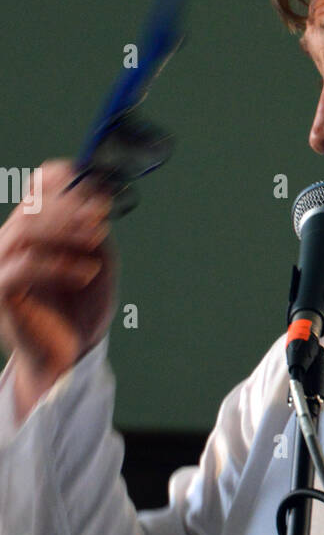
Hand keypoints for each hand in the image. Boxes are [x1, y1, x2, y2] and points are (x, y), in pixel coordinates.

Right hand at [0, 160, 115, 416]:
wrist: (70, 355)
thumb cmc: (81, 307)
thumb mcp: (96, 260)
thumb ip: (92, 229)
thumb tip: (95, 193)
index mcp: (33, 229)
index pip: (37, 187)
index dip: (64, 179)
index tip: (99, 187)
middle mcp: (11, 242)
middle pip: (32, 206)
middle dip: (71, 205)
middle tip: (102, 215)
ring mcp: (1, 266)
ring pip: (25, 229)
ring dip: (66, 228)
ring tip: (99, 237)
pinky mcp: (1, 293)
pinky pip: (23, 268)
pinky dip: (58, 265)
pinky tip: (87, 273)